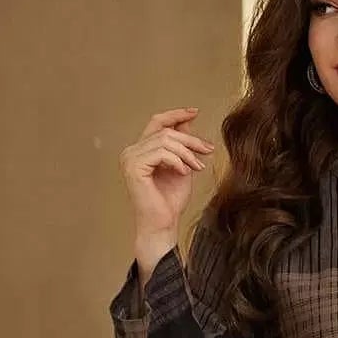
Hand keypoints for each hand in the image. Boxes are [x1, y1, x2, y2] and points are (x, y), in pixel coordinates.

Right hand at [119, 106, 215, 258]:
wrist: (163, 225)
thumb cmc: (170, 202)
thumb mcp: (182, 167)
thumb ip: (181, 146)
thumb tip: (187, 122)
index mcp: (140, 150)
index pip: (157, 123)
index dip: (175, 115)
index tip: (195, 112)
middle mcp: (131, 152)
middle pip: (165, 131)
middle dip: (190, 139)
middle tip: (207, 149)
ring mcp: (130, 158)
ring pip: (165, 141)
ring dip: (186, 153)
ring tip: (197, 166)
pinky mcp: (134, 167)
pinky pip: (161, 153)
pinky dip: (177, 161)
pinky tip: (185, 173)